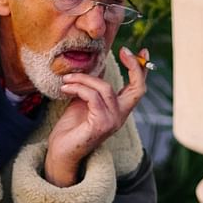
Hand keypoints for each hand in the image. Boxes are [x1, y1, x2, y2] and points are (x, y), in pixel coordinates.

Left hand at [45, 46, 148, 187]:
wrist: (61, 152)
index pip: (137, 89)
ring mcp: (112, 121)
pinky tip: (65, 87)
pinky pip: (92, 96)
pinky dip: (78, 87)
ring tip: (67, 79)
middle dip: (134, 67)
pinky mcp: (100, 124)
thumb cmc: (71, 128)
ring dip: (83, 78)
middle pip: (138, 89)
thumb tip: (96, 64)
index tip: (135, 51)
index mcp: (119, 111)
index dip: (140, 69)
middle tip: (123, 51)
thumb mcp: (84, 100)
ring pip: (105, 88)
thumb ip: (93, 86)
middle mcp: (120, 117)